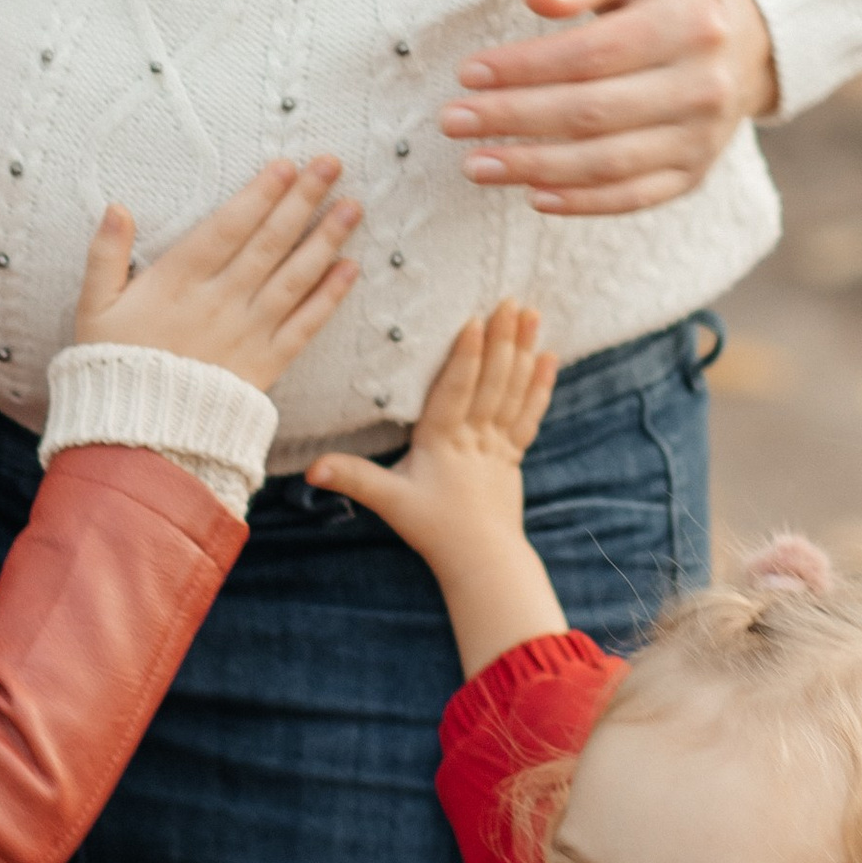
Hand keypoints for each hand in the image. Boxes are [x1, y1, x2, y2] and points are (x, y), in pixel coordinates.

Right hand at [73, 154, 359, 390]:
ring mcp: (247, 333)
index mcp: (177, 282)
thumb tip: (116, 207)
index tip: (287, 164)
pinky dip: (329, 297)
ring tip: (353, 206)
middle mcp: (219, 302)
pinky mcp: (266, 365)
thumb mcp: (92, 309)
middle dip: (303, 200)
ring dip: (326, 239)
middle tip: (332, 164)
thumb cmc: (113, 366)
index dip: (259, 194)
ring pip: (294, 278)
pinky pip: (304, 326)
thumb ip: (104, 255)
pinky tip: (351, 269)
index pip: (227, 227)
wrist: (138, 437)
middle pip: (269, 243)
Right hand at [311, 305, 567, 676]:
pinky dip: (540, 385)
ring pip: (513, 391)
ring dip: (523, 351)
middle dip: (501, 340)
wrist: (481, 561)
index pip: (456, 392)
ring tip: (532, 314)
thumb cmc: (433, 529)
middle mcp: (475, 438)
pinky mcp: (513, 454)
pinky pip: (529, 413)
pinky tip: (549, 357)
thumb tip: (312, 468)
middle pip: (491, 382)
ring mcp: (498, 445)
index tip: (474, 321)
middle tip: (511, 301)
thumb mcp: (389, 501)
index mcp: (443, 442)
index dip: (466, 357)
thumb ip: (353, 479)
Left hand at [440, 0, 777, 212]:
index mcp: (689, 22)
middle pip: (594, 112)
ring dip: (534, 168)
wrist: (746, 39)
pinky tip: (531, 194)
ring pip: (608, 163)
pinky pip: (633, 197)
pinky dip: (580, 202)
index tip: (469, 72)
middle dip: (514, 119)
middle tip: (453, 120)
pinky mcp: (695, 173)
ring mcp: (703, 136)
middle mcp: (703, 85)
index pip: (592, 53)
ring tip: (475, 164)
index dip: (525, 67)